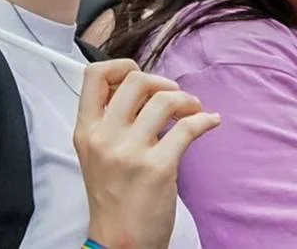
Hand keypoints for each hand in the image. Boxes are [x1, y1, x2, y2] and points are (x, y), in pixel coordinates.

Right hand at [75, 60, 220, 248]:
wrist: (120, 241)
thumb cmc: (113, 198)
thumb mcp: (95, 154)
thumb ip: (109, 121)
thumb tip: (139, 87)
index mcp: (86, 131)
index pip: (94, 76)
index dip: (120, 66)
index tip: (138, 75)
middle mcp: (105, 138)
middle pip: (135, 80)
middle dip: (162, 82)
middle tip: (174, 96)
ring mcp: (131, 152)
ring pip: (165, 99)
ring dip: (187, 101)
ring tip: (193, 112)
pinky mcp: (158, 167)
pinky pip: (189, 128)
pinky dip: (205, 120)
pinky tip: (210, 122)